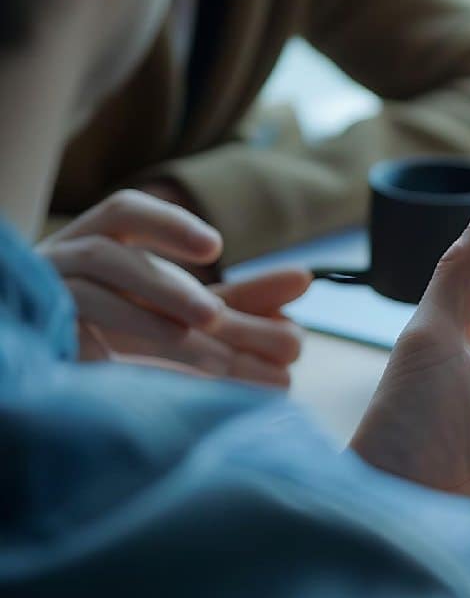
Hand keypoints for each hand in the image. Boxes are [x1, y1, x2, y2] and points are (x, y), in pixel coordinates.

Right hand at [38, 190, 309, 386]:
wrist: (56, 383)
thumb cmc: (131, 334)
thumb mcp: (191, 315)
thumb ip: (244, 300)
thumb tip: (303, 280)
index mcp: (98, 244)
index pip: (123, 214)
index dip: (167, 224)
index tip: (215, 247)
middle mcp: (62, 263)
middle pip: (109, 256)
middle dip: (170, 287)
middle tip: (218, 318)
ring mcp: (44, 300)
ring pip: (90, 294)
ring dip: (151, 321)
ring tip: (207, 353)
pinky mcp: (37, 338)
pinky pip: (68, 337)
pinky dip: (115, 352)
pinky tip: (159, 363)